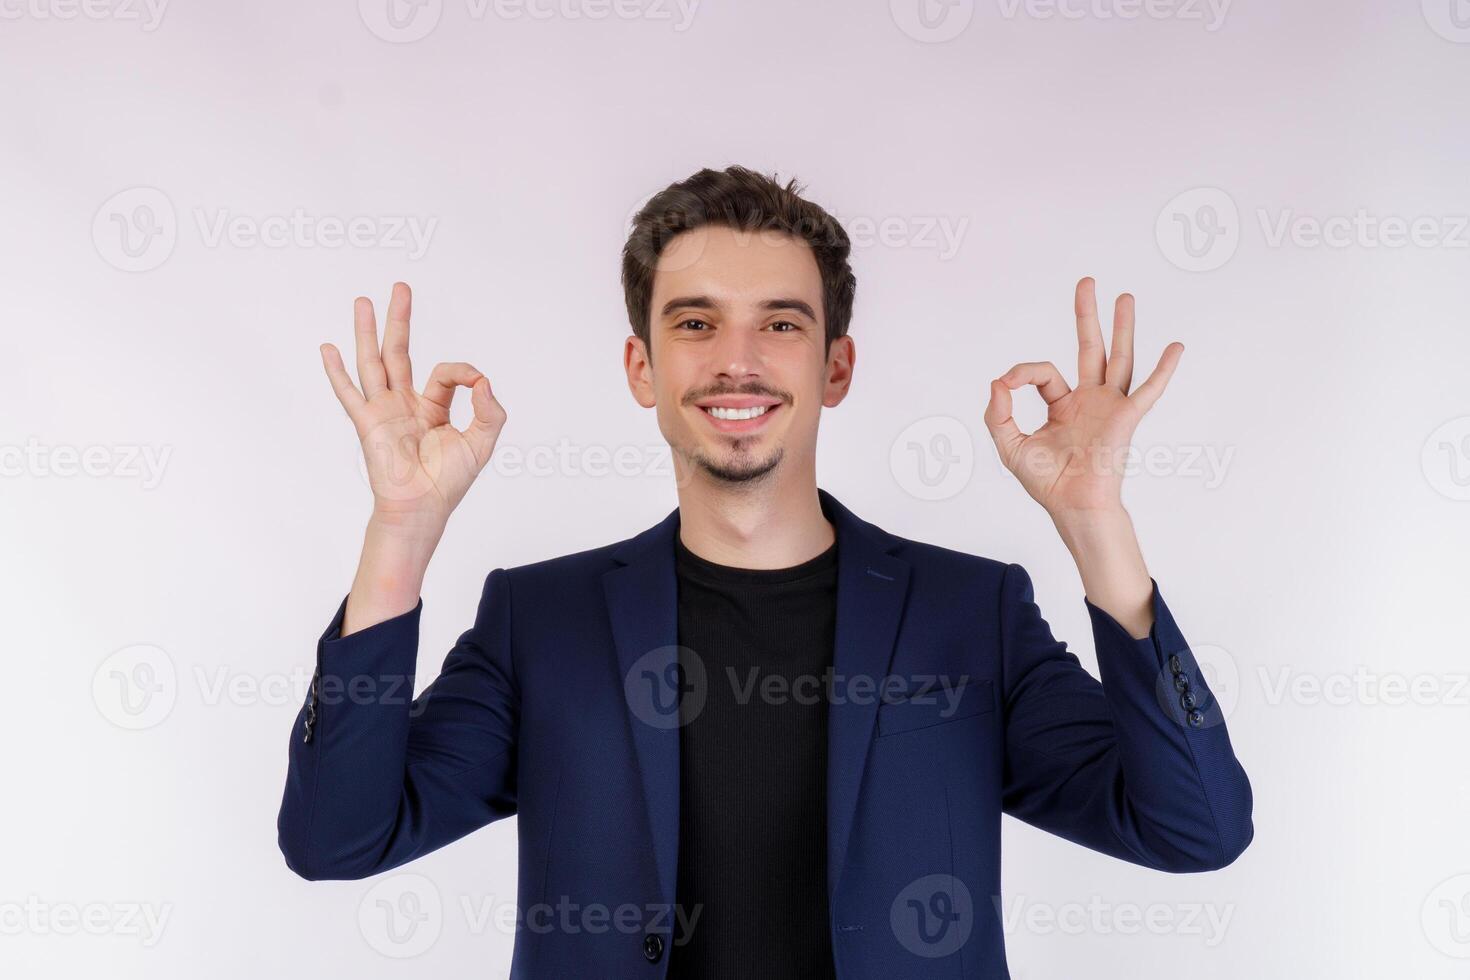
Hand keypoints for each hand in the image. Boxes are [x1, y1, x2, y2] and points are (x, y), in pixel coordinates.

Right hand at [320, 282, 506, 533]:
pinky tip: (328, 349)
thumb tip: (485, 380)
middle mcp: (404, 404)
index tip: (478, 383)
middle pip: (399, 352)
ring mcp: (383, 411)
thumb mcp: (481, 442)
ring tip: (362, 301)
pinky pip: (350, 394)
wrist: (422, 509)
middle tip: (401, 287)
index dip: (465, 372)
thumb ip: (490, 410)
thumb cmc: (448, 482)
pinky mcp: (368, 424)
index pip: (445, 373)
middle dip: (400, 319)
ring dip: (367, 331)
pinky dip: (338, 372)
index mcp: (431, 407)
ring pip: (374, 362)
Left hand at [983, 277, 1181, 517]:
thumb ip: (999, 413)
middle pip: (1090, 349)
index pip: (1044, 374)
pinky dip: (1164, 370)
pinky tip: (1176, 347)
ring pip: (1118, 358)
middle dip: (1087, 316)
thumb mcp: (1009, 444)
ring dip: (1122, 327)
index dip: (1021, 374)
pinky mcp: (1125, 419)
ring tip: (1125, 297)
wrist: (1071, 507)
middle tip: (1087, 282)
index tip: (1006, 385)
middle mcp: (1089, 401)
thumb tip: (997, 381)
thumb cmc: (1046, 483)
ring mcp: (1109, 407)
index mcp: (1064, 406)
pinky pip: (1147, 391)